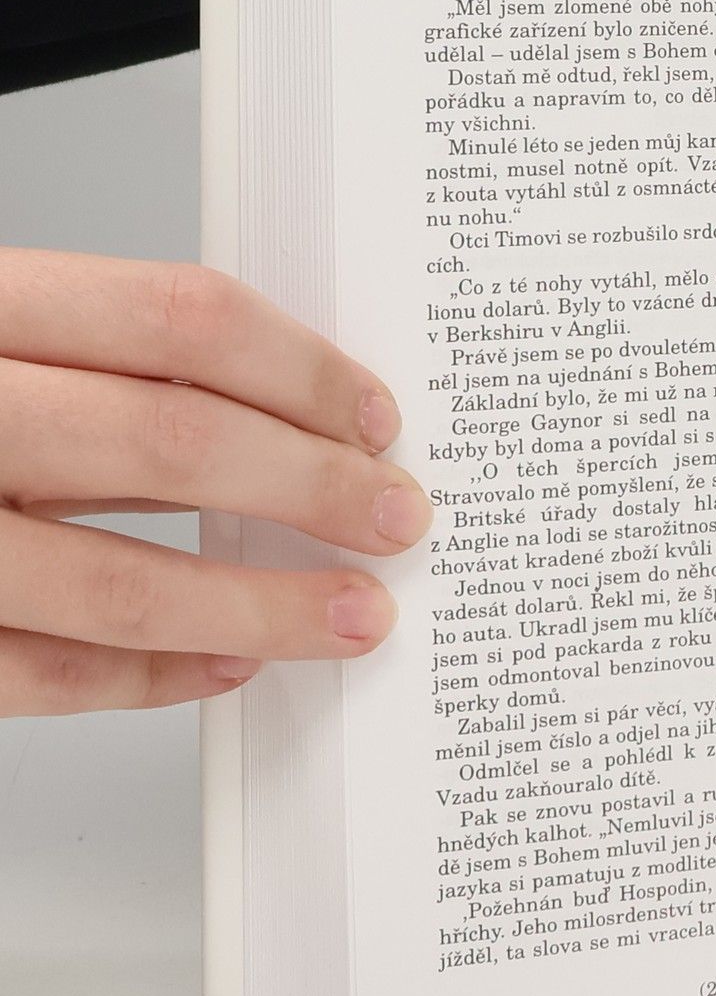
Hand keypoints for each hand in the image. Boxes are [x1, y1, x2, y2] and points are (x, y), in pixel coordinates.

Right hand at [0, 249, 430, 717]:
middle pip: (168, 444)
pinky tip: (225, 665)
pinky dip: (151, 677)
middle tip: (397, 518)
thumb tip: (284, 419)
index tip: (376, 417)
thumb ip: (97, 369)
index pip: (175, 319)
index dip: (302, 371)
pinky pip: (39, 673)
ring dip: (258, 605)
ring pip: (114, 581)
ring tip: (349, 615)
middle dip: (312, 489)